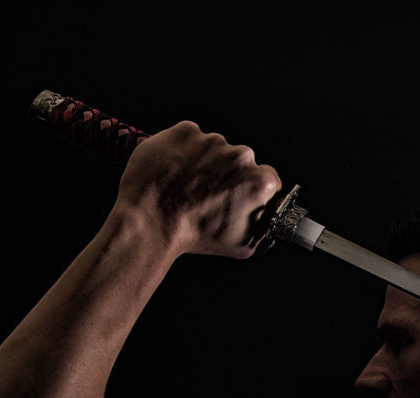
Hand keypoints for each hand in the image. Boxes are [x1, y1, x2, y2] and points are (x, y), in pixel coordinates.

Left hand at [113, 120, 282, 258]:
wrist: (150, 222)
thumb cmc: (193, 235)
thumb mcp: (241, 244)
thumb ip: (259, 225)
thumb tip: (261, 217)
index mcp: (259, 182)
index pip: (269, 178)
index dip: (255, 189)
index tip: (242, 194)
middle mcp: (240, 156)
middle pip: (242, 161)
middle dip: (229, 174)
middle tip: (209, 193)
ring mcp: (211, 141)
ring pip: (214, 149)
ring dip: (205, 162)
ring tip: (186, 184)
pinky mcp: (186, 132)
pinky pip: (190, 139)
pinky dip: (184, 151)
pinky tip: (175, 172)